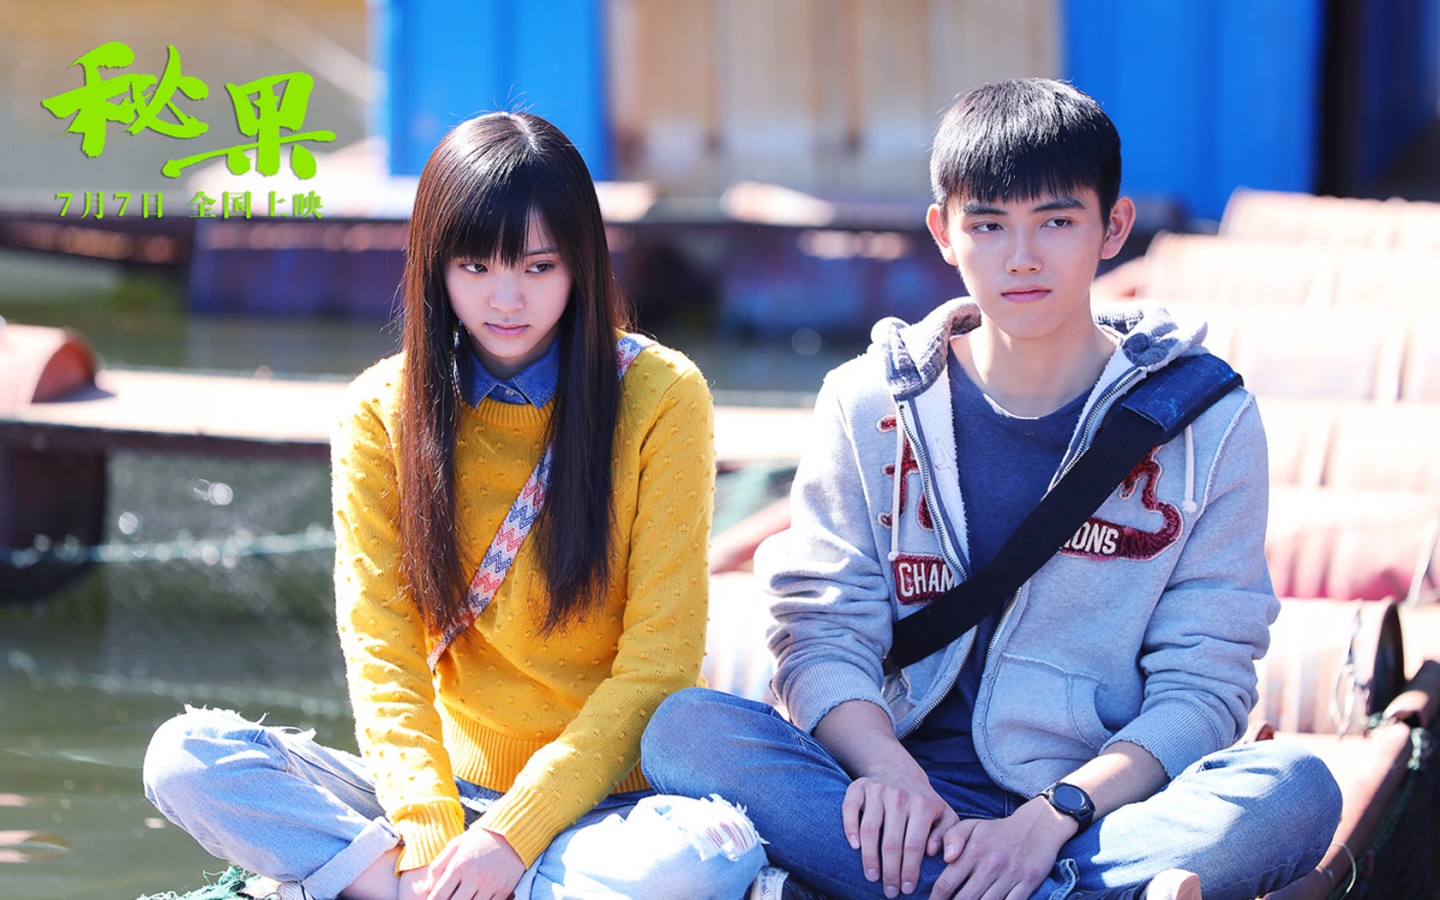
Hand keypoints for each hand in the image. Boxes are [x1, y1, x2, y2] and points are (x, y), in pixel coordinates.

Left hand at [407, 827, 524, 899]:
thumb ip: (437, 866)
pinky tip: (475, 898)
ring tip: (462, 897)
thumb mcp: (455, 845)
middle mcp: (475, 877)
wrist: (512, 834)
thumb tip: (427, 888)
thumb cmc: (479, 839)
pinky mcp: (503, 890)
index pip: (439, 895)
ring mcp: (490, 885)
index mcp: (460, 865)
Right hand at [843, 767, 959, 896]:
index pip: (914, 845)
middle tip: (889, 891)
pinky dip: (849, 828)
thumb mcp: (944, 814)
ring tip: (871, 877)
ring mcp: (877, 790)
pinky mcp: (859, 786)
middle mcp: (899, 796)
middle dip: (890, 872)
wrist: (899, 769)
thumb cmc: (924, 801)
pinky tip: (853, 847)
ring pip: (870, 830)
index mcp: (922, 804)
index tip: (907, 889)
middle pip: (891, 842)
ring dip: (869, 858)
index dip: (910, 870)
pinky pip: (850, 808)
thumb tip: (936, 854)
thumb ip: (948, 835)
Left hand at [928, 799, 1075, 899]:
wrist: (1038, 826)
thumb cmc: (998, 830)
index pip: (947, 883)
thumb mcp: (972, 825)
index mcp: (974, 851)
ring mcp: (1010, 876)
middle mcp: (990, 865)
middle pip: (964, 899)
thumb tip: (945, 858)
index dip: (935, 898)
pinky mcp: (1027, 884)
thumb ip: (952, 837)